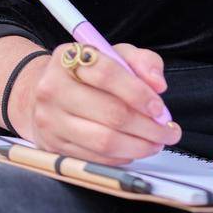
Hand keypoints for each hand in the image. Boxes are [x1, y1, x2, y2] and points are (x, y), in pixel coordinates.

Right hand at [13, 42, 181, 162]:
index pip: (107, 74)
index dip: (139, 93)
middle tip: (169, 131)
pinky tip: (134, 149)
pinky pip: (95, 158)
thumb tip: (158, 84)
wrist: (44, 94)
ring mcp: (50, 121)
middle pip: (110, 113)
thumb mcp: (114, 55)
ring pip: (104, 141)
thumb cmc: (88, 74)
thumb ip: (141, 61)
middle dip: (148, 126)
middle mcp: (53, 90)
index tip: (160, 108)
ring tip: (157, 142)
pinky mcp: (53, 146)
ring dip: (139, 146)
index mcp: (68, 59)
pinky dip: (121, 157)